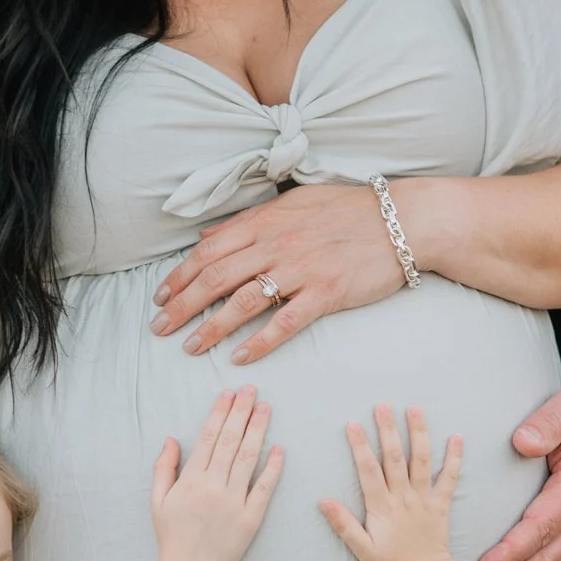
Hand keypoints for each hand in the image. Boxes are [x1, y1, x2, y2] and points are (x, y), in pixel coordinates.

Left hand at [150, 184, 403, 365]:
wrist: (402, 220)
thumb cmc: (348, 210)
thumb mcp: (293, 203)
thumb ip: (249, 221)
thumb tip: (208, 235)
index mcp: (266, 222)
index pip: (209, 251)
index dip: (180, 275)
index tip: (161, 297)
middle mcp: (277, 244)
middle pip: (216, 277)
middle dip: (182, 305)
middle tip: (159, 328)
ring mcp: (302, 270)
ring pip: (243, 301)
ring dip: (211, 327)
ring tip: (190, 347)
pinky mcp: (327, 293)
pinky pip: (285, 322)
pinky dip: (259, 342)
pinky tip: (239, 357)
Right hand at [151, 387, 283, 560]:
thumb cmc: (172, 536)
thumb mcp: (158, 501)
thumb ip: (164, 468)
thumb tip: (171, 439)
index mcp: (191, 479)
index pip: (209, 437)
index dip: (220, 413)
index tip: (229, 393)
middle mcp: (214, 486)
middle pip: (231, 441)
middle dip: (241, 412)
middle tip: (251, 389)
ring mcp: (234, 501)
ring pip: (248, 458)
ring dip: (258, 430)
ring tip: (265, 408)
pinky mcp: (251, 518)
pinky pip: (264, 488)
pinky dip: (273, 468)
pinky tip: (280, 449)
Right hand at [320, 404, 463, 560]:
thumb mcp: (362, 549)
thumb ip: (344, 524)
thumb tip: (324, 501)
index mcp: (382, 506)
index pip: (368, 470)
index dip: (360, 446)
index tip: (353, 424)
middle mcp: (404, 497)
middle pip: (395, 458)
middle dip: (388, 430)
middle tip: (383, 405)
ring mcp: (424, 498)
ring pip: (422, 461)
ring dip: (419, 433)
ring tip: (414, 409)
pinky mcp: (441, 503)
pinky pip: (450, 478)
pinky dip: (454, 457)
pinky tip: (457, 437)